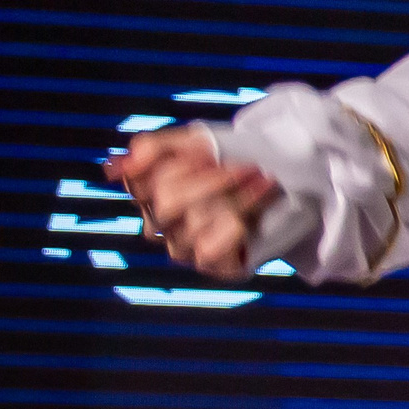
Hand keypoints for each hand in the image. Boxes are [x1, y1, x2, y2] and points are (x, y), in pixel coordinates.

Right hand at [105, 128, 277, 280]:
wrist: (283, 187)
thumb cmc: (232, 162)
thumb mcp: (197, 142)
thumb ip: (155, 146)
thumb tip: (125, 159)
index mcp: (147, 191)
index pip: (138, 179)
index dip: (175, 164)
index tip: (209, 150)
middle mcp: (160, 223)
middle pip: (167, 201)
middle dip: (212, 180)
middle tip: (248, 166)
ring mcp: (183, 246)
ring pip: (194, 224)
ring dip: (236, 198)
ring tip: (263, 181)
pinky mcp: (213, 266)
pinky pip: (208, 251)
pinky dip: (233, 228)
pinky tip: (253, 213)